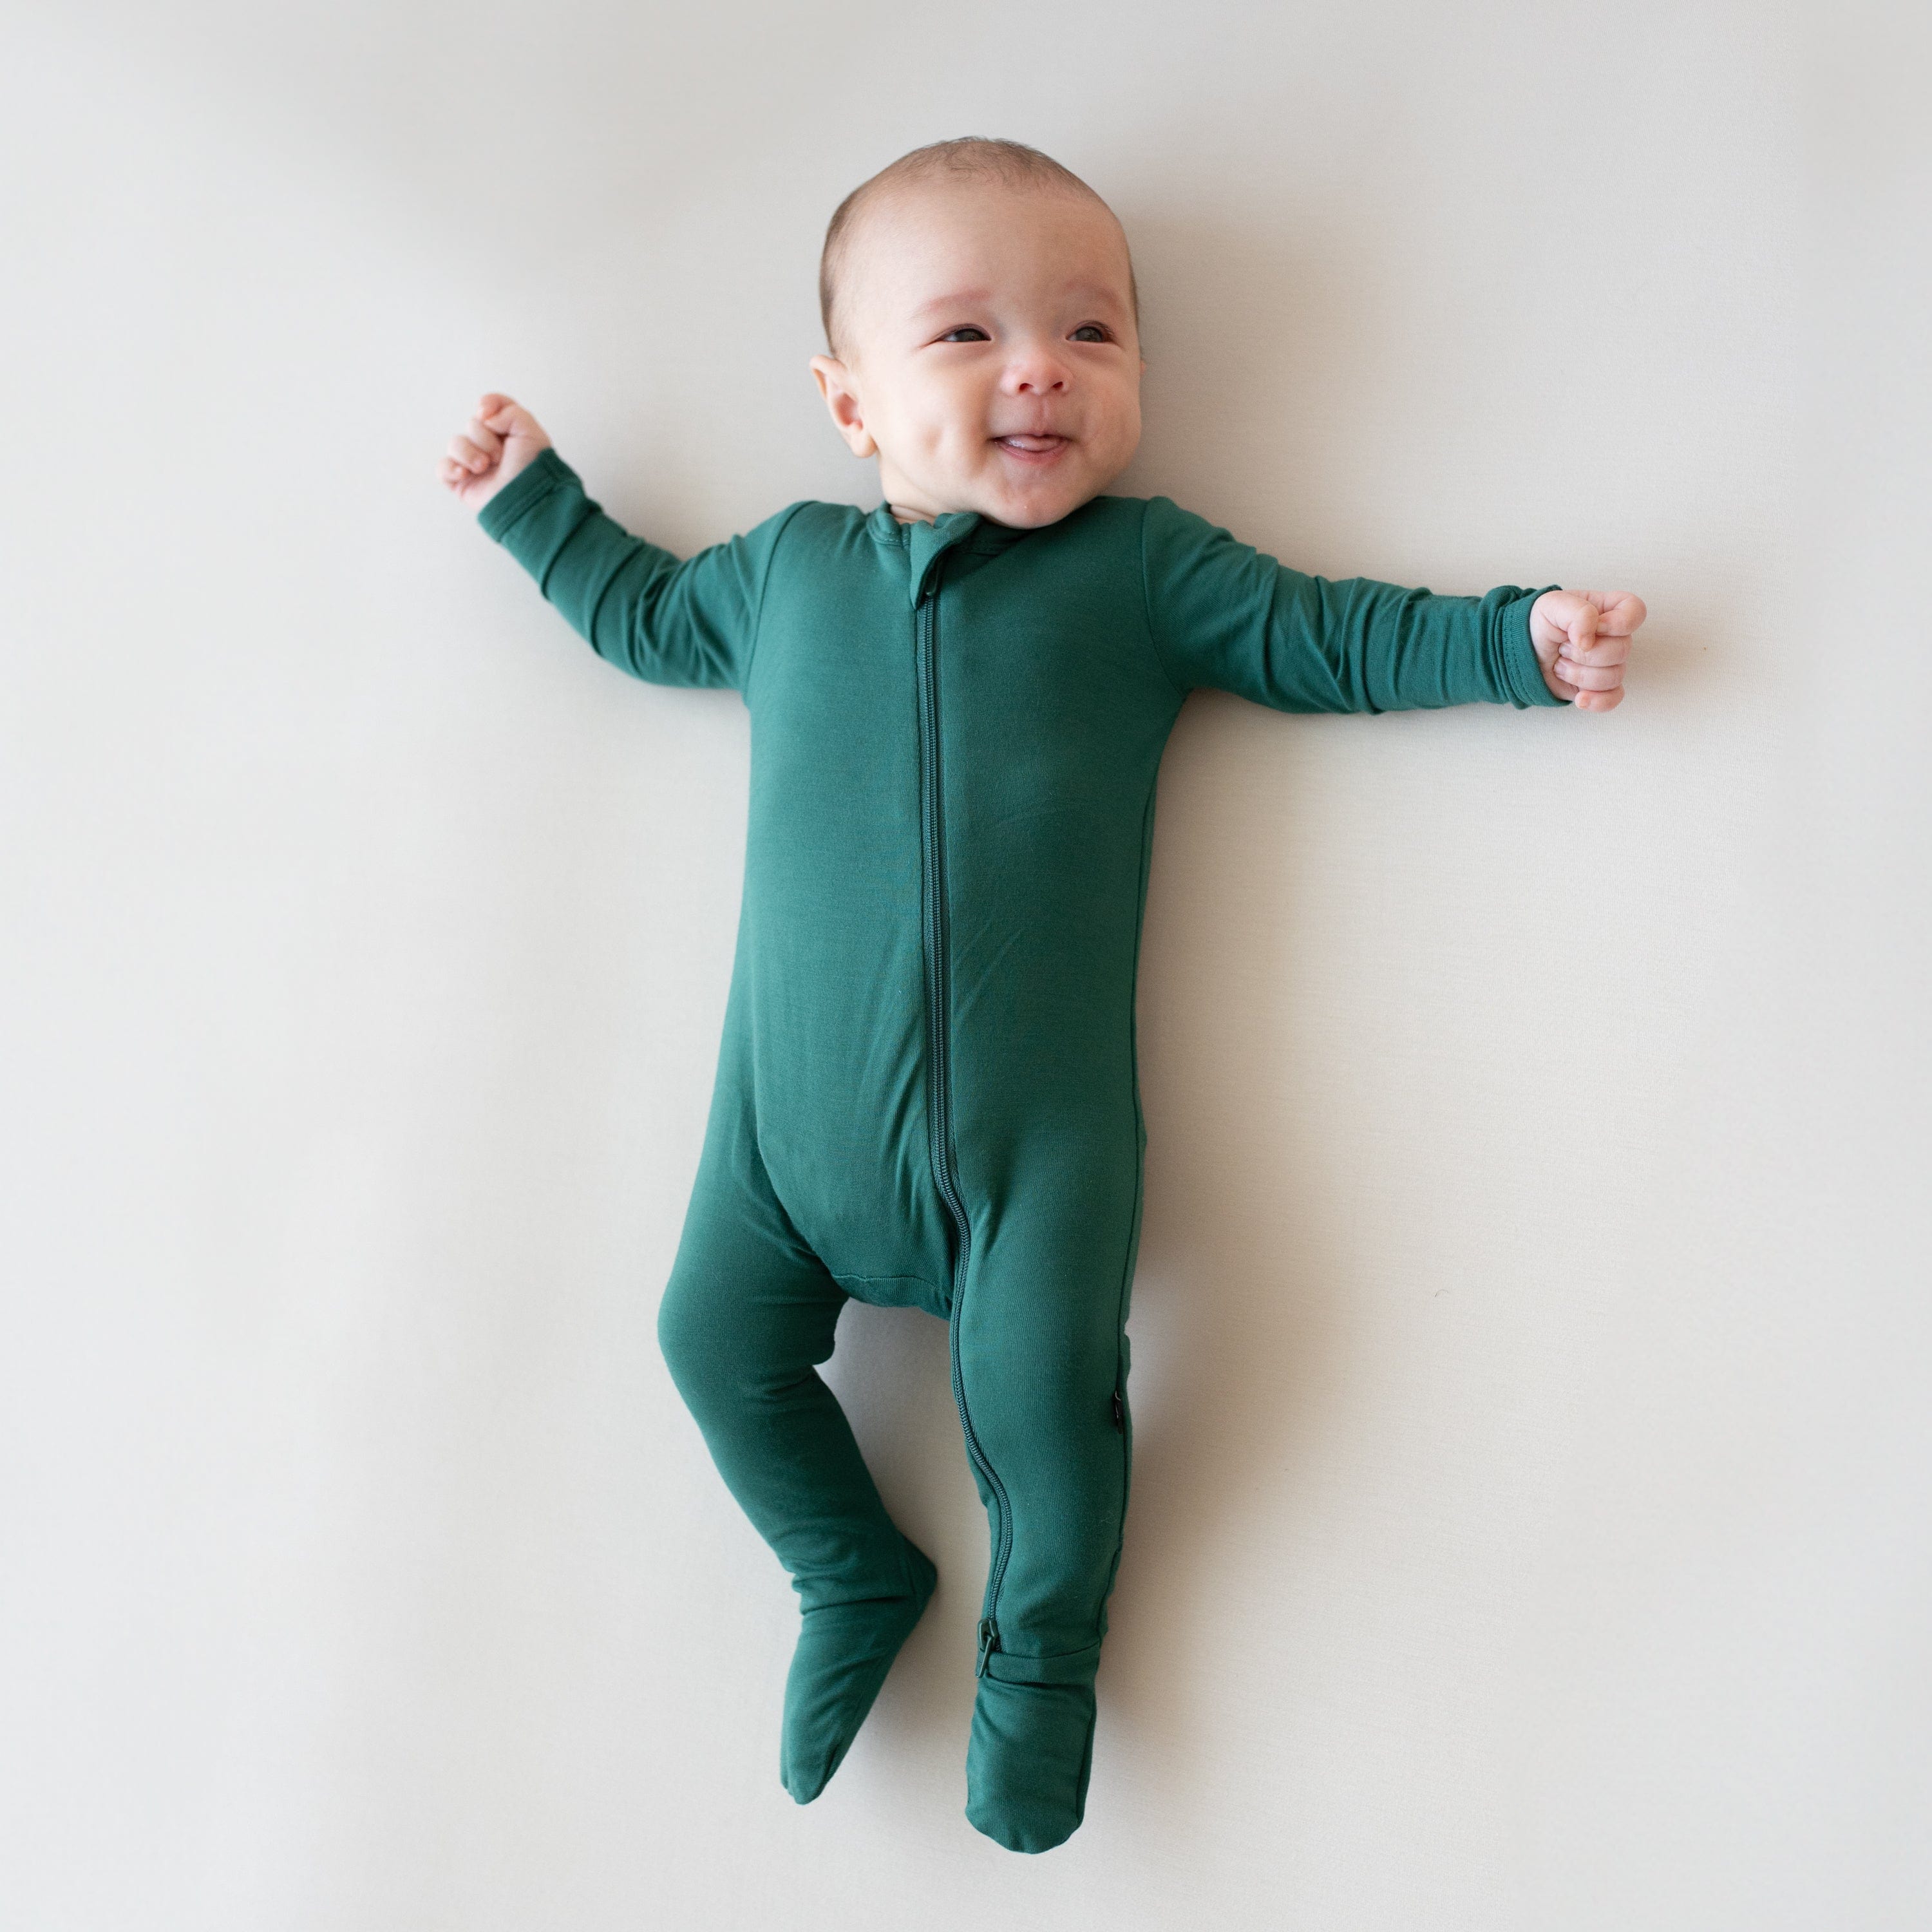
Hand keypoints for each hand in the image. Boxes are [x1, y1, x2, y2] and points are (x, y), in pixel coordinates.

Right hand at [437, 393, 553, 511]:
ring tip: (484, 467)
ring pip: (455, 443)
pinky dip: (451, 468)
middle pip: (471, 424)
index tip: (488, 416)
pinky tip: (465, 474)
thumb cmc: (533, 469)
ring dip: (469, 453)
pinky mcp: (462, 483)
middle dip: (484, 438)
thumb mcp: (530, 430)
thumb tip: (483, 417)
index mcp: (506, 432)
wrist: (527, 499)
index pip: (489, 406)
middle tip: (500, 457)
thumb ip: (508, 409)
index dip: (487, 406)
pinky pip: (442, 468)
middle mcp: (489, 446)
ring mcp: (474, 464)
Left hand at [1528, 589, 1645, 711]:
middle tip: (1562, 647)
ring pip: (1615, 676)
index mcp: (1608, 610)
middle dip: (1586, 653)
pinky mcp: (1598, 687)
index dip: (1620, 623)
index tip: (1596, 627)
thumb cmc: (1541, 624)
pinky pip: (1613, 698)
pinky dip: (1596, 701)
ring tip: (1560, 665)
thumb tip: (1589, 640)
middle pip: (1623, 650)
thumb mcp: (1552, 605)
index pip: (1636, 612)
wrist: (1521, 651)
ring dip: (1580, 673)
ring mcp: (1608, 664)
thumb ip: (1578, 613)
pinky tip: (1579, 698)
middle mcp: (1614, 638)